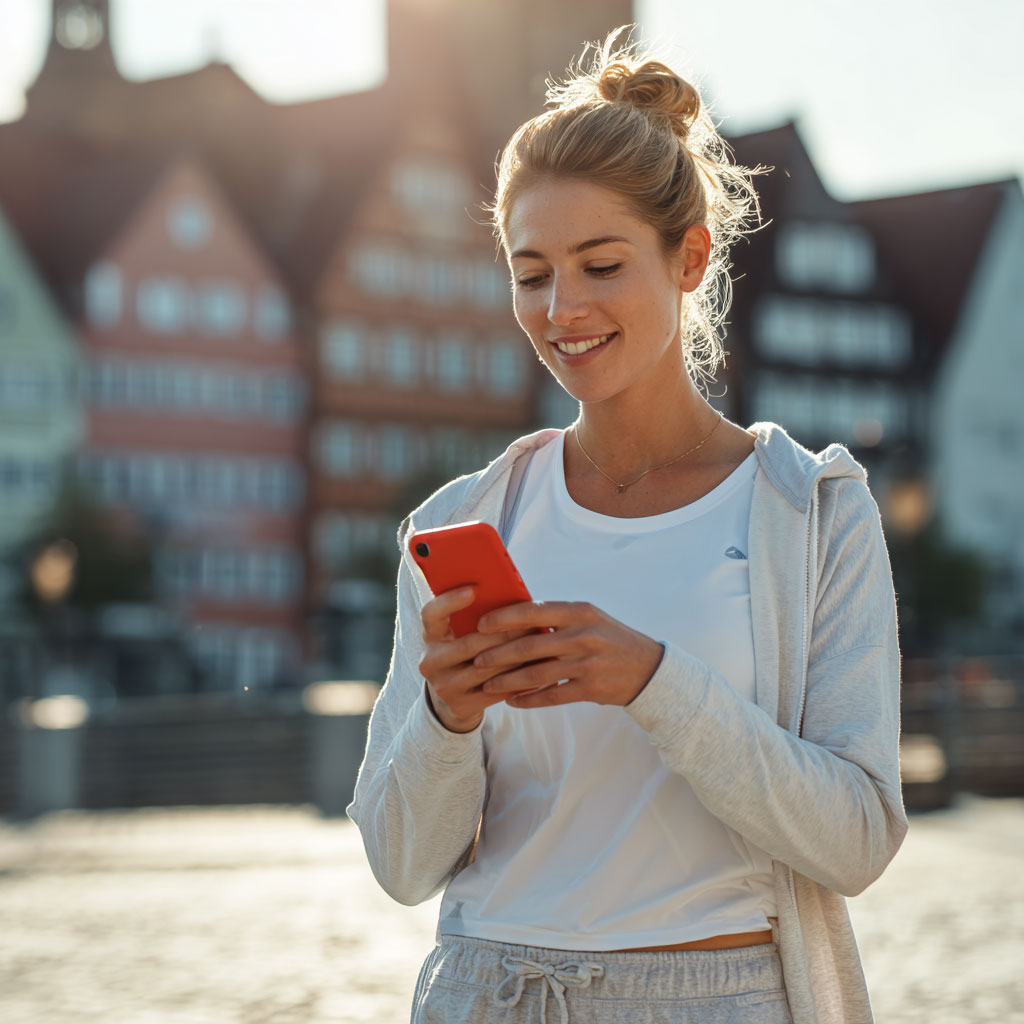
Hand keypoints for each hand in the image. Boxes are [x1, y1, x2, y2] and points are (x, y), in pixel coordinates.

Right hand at [418, 587, 533, 732]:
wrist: (454, 696)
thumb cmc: (467, 651)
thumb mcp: (460, 633)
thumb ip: (475, 616)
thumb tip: (511, 594)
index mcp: (430, 636)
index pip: (431, 614)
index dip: (450, 601)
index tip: (474, 589)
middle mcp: (431, 662)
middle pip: (469, 644)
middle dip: (504, 633)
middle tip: (531, 622)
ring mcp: (444, 686)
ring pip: (486, 668)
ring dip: (516, 656)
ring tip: (539, 644)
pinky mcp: (460, 706)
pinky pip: (496, 690)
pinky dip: (518, 678)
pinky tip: (537, 667)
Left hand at [473, 601, 663, 708]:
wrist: (648, 668)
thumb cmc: (609, 638)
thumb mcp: (588, 618)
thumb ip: (557, 617)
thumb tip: (513, 616)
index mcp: (579, 612)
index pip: (534, 610)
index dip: (504, 617)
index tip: (482, 623)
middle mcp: (583, 635)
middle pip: (530, 645)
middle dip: (498, 654)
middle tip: (476, 660)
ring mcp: (587, 663)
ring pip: (537, 674)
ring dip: (508, 681)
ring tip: (487, 685)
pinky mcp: (591, 688)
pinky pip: (552, 696)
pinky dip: (529, 700)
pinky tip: (512, 701)